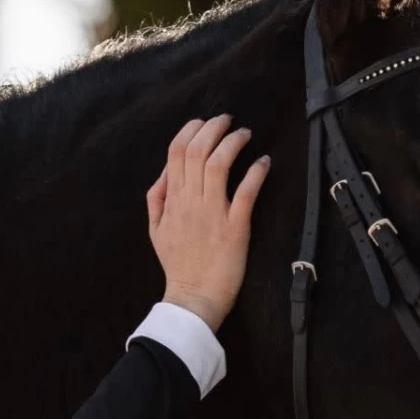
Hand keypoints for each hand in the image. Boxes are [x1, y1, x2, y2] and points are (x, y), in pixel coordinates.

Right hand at [146, 114, 270, 332]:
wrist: (192, 298)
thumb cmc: (178, 265)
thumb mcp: (156, 231)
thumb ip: (157, 198)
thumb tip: (165, 172)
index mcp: (172, 200)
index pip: (176, 151)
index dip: (191, 129)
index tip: (205, 123)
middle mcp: (190, 202)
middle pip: (198, 150)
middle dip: (214, 127)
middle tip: (228, 120)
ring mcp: (212, 213)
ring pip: (219, 163)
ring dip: (233, 142)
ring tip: (245, 134)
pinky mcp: (235, 228)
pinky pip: (246, 192)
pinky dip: (256, 172)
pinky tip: (263, 162)